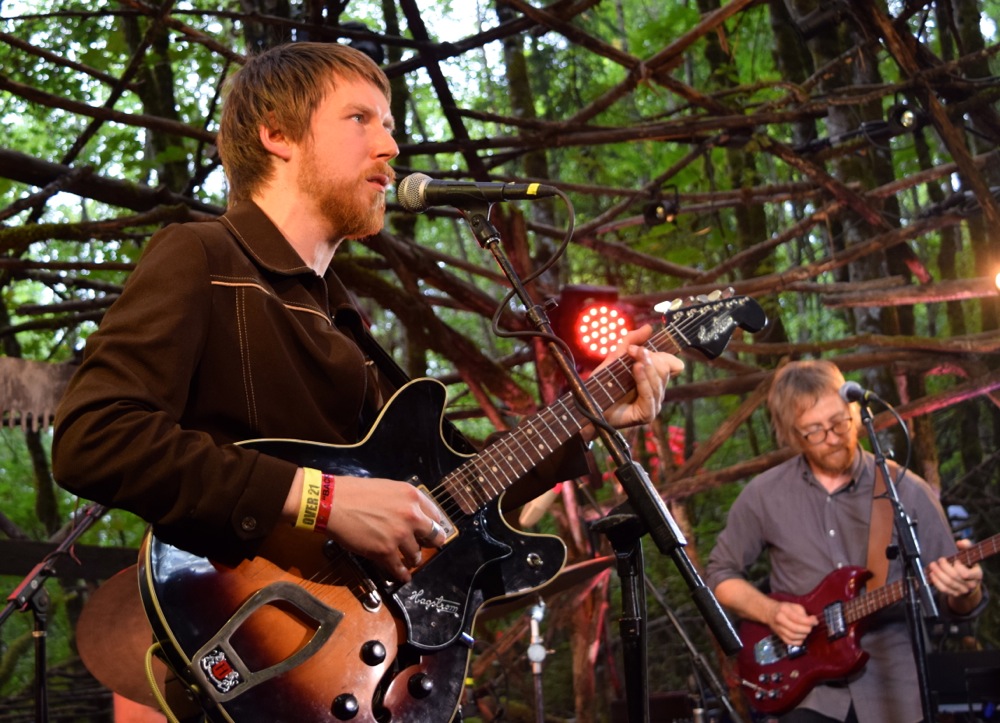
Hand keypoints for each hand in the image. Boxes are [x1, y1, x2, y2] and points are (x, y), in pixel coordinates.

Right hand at [285, 470, 446, 581]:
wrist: (331, 503)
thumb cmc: (355, 492)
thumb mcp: (387, 488)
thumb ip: (403, 501)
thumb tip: (411, 514)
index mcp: (412, 496)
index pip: (435, 515)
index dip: (433, 525)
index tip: (430, 531)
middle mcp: (411, 515)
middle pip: (434, 536)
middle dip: (430, 544)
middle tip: (424, 547)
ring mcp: (399, 535)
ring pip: (416, 555)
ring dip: (412, 559)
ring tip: (409, 560)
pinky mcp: (385, 552)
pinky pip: (399, 568)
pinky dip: (401, 574)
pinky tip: (402, 576)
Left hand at [600, 325, 684, 428]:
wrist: (588, 406)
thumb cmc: (602, 385)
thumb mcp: (615, 358)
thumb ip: (631, 342)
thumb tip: (649, 327)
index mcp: (653, 379)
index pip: (672, 364)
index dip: (660, 354)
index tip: (637, 348)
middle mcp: (657, 391)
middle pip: (665, 370)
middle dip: (649, 357)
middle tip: (632, 351)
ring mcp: (654, 404)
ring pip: (659, 381)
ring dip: (646, 366)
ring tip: (634, 360)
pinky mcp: (647, 414)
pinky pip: (650, 395)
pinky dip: (643, 380)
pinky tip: (636, 369)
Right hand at [767, 600, 817, 647]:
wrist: (769, 612)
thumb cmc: (784, 608)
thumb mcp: (793, 606)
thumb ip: (803, 612)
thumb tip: (813, 621)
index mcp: (784, 610)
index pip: (798, 618)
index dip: (809, 621)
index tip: (815, 621)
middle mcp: (780, 620)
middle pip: (796, 629)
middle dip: (807, 629)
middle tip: (810, 626)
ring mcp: (779, 629)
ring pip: (794, 636)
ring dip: (803, 635)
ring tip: (805, 631)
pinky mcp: (779, 636)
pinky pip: (791, 642)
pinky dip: (798, 641)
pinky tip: (801, 637)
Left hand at [929, 538, 982, 613]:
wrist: (969, 581)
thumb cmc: (968, 565)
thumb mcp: (970, 555)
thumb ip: (966, 546)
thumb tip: (960, 542)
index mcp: (977, 575)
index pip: (965, 574)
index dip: (958, 566)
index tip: (955, 560)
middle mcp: (971, 584)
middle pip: (954, 577)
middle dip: (944, 567)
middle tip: (938, 560)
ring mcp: (963, 591)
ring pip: (948, 583)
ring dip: (938, 573)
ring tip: (932, 566)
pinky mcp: (954, 594)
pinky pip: (944, 589)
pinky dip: (936, 582)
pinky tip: (932, 574)